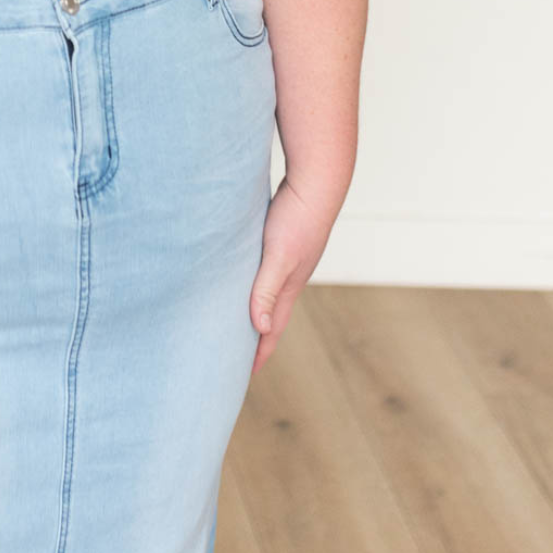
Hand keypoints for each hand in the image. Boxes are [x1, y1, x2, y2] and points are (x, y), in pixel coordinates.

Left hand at [249, 174, 335, 372]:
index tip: (244, 373)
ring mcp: (289, 259)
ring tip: (237, 321)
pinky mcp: (284, 241)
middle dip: (255, 337)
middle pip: (270, 314)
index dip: (258, 351)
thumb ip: (267, 289)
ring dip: (254, 309)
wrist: (317, 179)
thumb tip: (257, 327)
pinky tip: (244, 276)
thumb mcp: (279, 255)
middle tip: (235, 355)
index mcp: (289, 286)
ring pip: (268, 292)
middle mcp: (290, 276)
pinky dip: (255, 283)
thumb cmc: (297, 216)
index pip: (271, 328)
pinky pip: (265, 270)